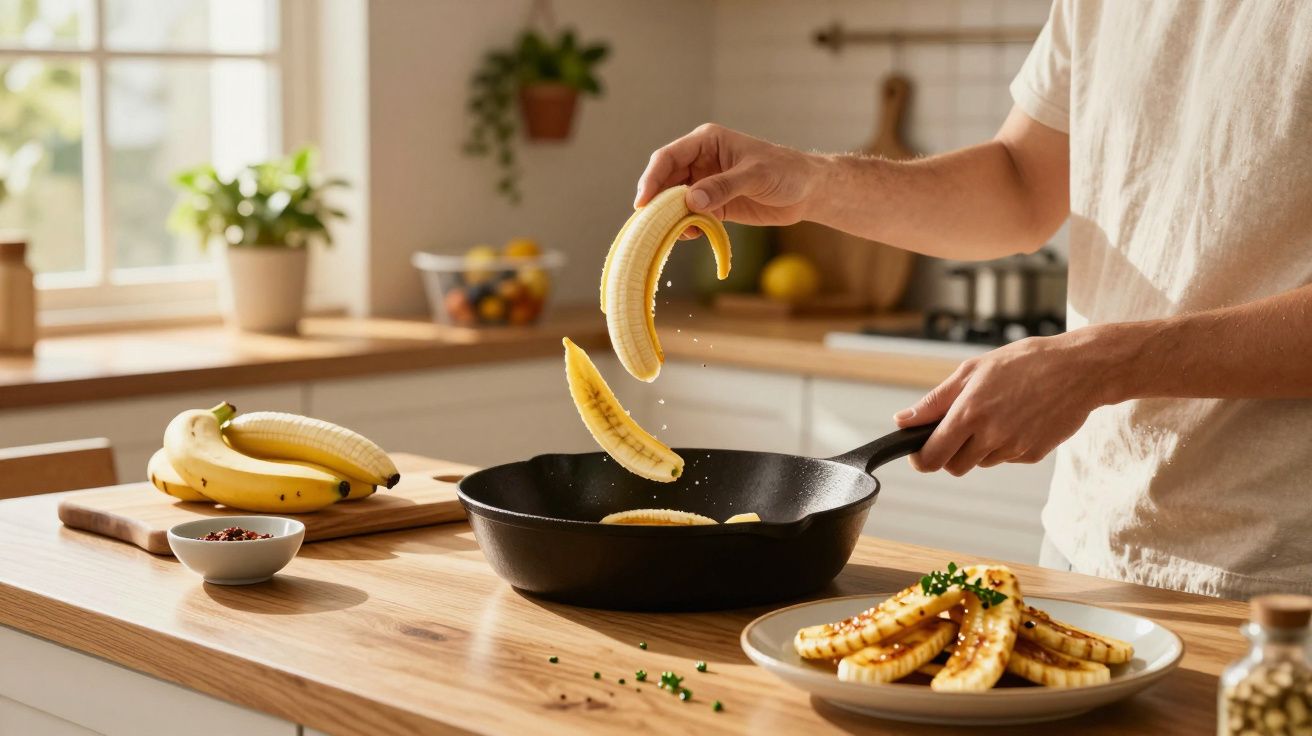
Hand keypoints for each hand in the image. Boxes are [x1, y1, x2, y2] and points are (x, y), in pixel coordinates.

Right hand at [635, 124, 822, 232]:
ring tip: (673, 232)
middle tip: (651, 223)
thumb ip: (723, 186)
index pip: (668, 158)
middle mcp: (701, 162)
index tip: (643, 202)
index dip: (652, 179)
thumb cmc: (785, 172)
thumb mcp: (755, 176)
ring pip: (675, 201)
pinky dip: (687, 227)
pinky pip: (691, 216)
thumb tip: (691, 200)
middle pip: (666, 181)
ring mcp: (706, 184)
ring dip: (671, 217)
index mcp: (706, 142)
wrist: (807, 191)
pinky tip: (691, 235)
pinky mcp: (714, 205)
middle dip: (657, 202)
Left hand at [894, 330, 1114, 475]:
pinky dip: (1004, 445)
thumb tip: (902, 421)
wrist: (1079, 369)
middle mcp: (991, 436)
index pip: (931, 457)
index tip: (919, 451)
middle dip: (949, 454)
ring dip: (978, 447)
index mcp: (970, 413)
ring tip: (995, 414)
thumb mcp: (972, 371)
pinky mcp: (1034, 455)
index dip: (920, 458)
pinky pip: (1007, 458)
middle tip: (957, 430)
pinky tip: (1018, 419)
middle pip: (954, 467)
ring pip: (981, 462)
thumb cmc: (1023, 362)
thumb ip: (934, 401)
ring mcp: (1014, 448)